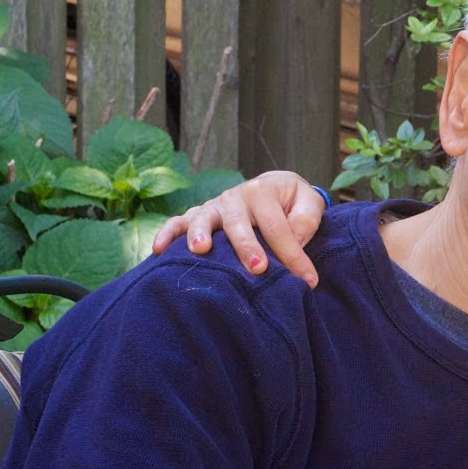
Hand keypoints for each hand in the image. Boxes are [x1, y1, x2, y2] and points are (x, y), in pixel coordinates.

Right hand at [149, 170, 325, 286]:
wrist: (273, 187)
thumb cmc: (293, 202)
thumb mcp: (309, 203)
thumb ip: (306, 220)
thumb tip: (295, 242)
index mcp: (263, 192)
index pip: (278, 227)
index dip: (293, 255)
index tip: (307, 281)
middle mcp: (235, 197)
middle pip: (239, 224)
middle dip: (247, 246)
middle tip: (257, 268)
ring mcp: (213, 206)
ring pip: (203, 219)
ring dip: (200, 234)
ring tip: (200, 250)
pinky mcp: (199, 216)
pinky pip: (177, 222)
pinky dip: (167, 233)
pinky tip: (159, 250)